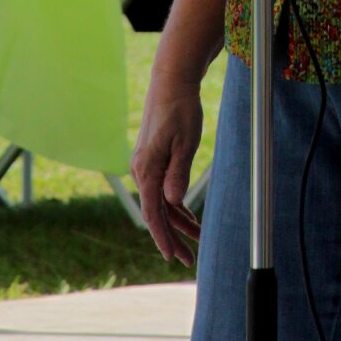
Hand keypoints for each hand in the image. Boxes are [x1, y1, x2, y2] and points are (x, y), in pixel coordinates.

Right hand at [131, 73, 204, 265]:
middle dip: (173, 236)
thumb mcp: (185, 142)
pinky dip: (175, 204)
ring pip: (161, 202)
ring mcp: (146, 165)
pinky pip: (162, 189)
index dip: (162, 236)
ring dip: (178, 221)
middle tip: (189, 259)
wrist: (171, 81)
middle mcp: (142, 170)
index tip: (171, 256)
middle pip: (156, 212)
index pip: (152, 212)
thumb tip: (173, 202)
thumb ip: (178, 173)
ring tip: (198, 238)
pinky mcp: (154, 159)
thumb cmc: (180, 109)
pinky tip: (189, 216)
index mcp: (146, 169)